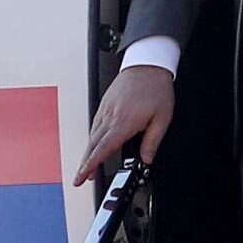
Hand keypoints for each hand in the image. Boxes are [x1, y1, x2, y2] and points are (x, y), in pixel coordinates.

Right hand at [73, 65, 174, 185]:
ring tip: (87, 167)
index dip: (91, 166)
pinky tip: (94, 144)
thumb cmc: (155, 87)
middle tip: (80, 179)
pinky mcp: (105, 104)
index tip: (83, 177)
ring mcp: (105, 110)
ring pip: (92, 135)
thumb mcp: (162, 117)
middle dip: (85, 164)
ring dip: (88, 152)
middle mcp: (111, 117)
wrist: (148, 64)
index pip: (103, 149)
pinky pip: (95, 124)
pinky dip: (92, 137)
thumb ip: (153, 141)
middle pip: (93, 145)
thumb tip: (147, 159)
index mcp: (124, 122)